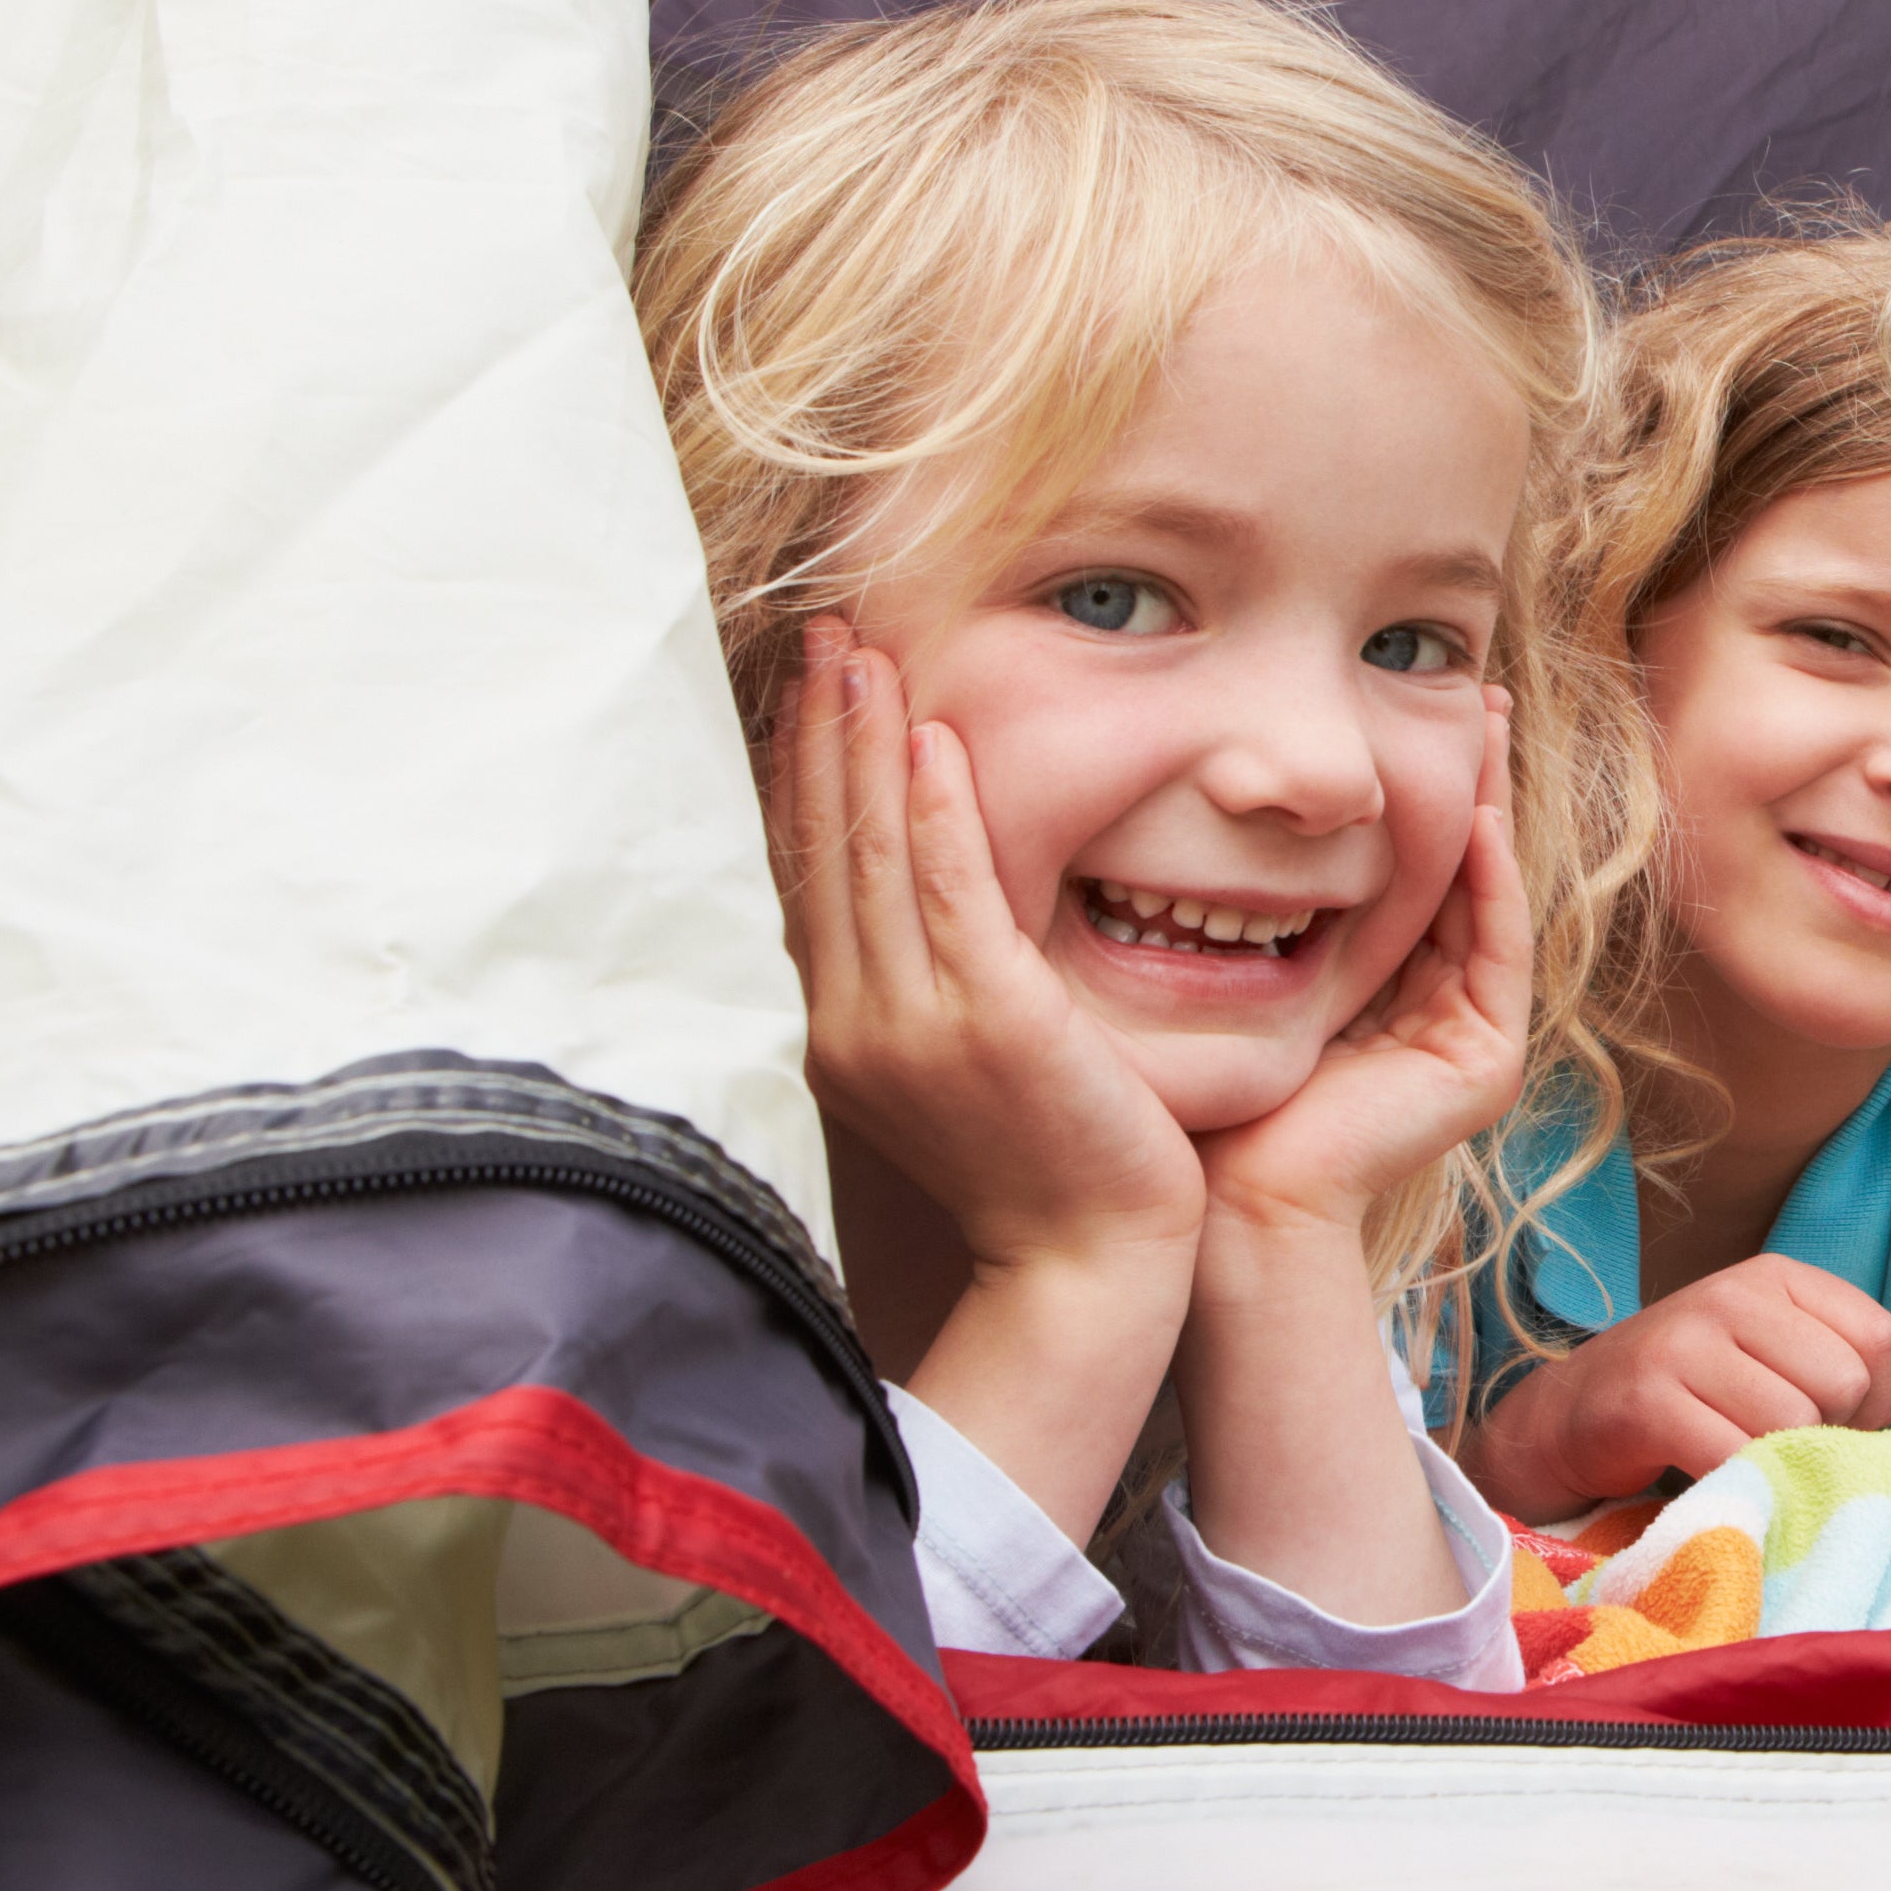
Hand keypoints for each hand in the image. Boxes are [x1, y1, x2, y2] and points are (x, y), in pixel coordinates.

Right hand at [778, 622, 1202, 1277]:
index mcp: (836, 1031)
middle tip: (823, 631)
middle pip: (821, 848)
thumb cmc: (1041, 1158)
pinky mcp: (987, 1022)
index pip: (806, 874)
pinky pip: (949, 893)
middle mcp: (853, 1022)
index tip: (807, 687)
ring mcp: (912, 1024)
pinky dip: (932, 811)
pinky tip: (926, 737)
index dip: (802, 774)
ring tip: (860, 649)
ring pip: (871, 854)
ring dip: (861, 742)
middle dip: (818, 732)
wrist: (1088, 1259)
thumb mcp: (952, 1061)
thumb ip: (917, 979)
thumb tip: (897, 889)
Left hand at [1196, 688, 1529, 1245]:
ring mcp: (1467, 1037)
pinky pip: (1498, 946)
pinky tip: (1478, 813)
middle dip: (1468, 779)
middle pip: (1462, 870)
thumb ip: (1234, 904)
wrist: (1229, 1201)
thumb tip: (1188, 802)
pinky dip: (1493, 878)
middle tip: (1469, 690)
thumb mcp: (1225, 971)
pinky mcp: (1485, 1060)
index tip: (1405, 701)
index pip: (1406, 871)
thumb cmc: (1207, 1097)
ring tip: (1487, 723)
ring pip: (1489, 894)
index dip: (1413, 788)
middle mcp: (1431, 1012)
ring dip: (1492, 806)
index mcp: (1377, 995)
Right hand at [1459, 1253, 1890, 1522]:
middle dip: (1827, 1434)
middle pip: (1844, 1381)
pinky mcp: (1646, 1400)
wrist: (1564, 1420)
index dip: (1875, 1402)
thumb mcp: (1767, 1357)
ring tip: (1742, 1462)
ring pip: (1793, 1420)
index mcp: (1774, 1276)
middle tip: (1780, 1450)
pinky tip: (1712, 1480)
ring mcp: (1684, 1342)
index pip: (1880, 1338)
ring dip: (1779, 1463)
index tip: (1830, 1427)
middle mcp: (1731, 1294)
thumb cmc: (1688, 1398)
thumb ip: (1834, 1368)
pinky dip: (1738, 1484)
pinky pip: (1733, 1454)